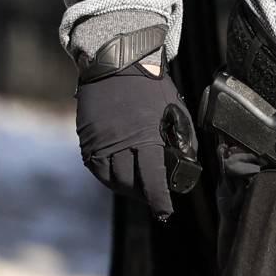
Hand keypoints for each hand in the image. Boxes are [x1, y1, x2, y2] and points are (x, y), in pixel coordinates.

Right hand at [75, 43, 196, 220]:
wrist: (117, 63)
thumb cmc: (152, 85)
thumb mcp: (175, 108)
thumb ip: (182, 136)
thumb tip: (188, 161)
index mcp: (144, 134)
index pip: (151, 177)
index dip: (158, 198)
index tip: (165, 212)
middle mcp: (119, 142)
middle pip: (129, 182)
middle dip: (143, 194)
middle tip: (154, 198)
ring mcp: (99, 141)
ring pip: (110, 179)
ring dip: (125, 189)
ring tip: (138, 189)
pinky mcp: (87, 139)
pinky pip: (96, 168)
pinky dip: (108, 177)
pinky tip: (120, 177)